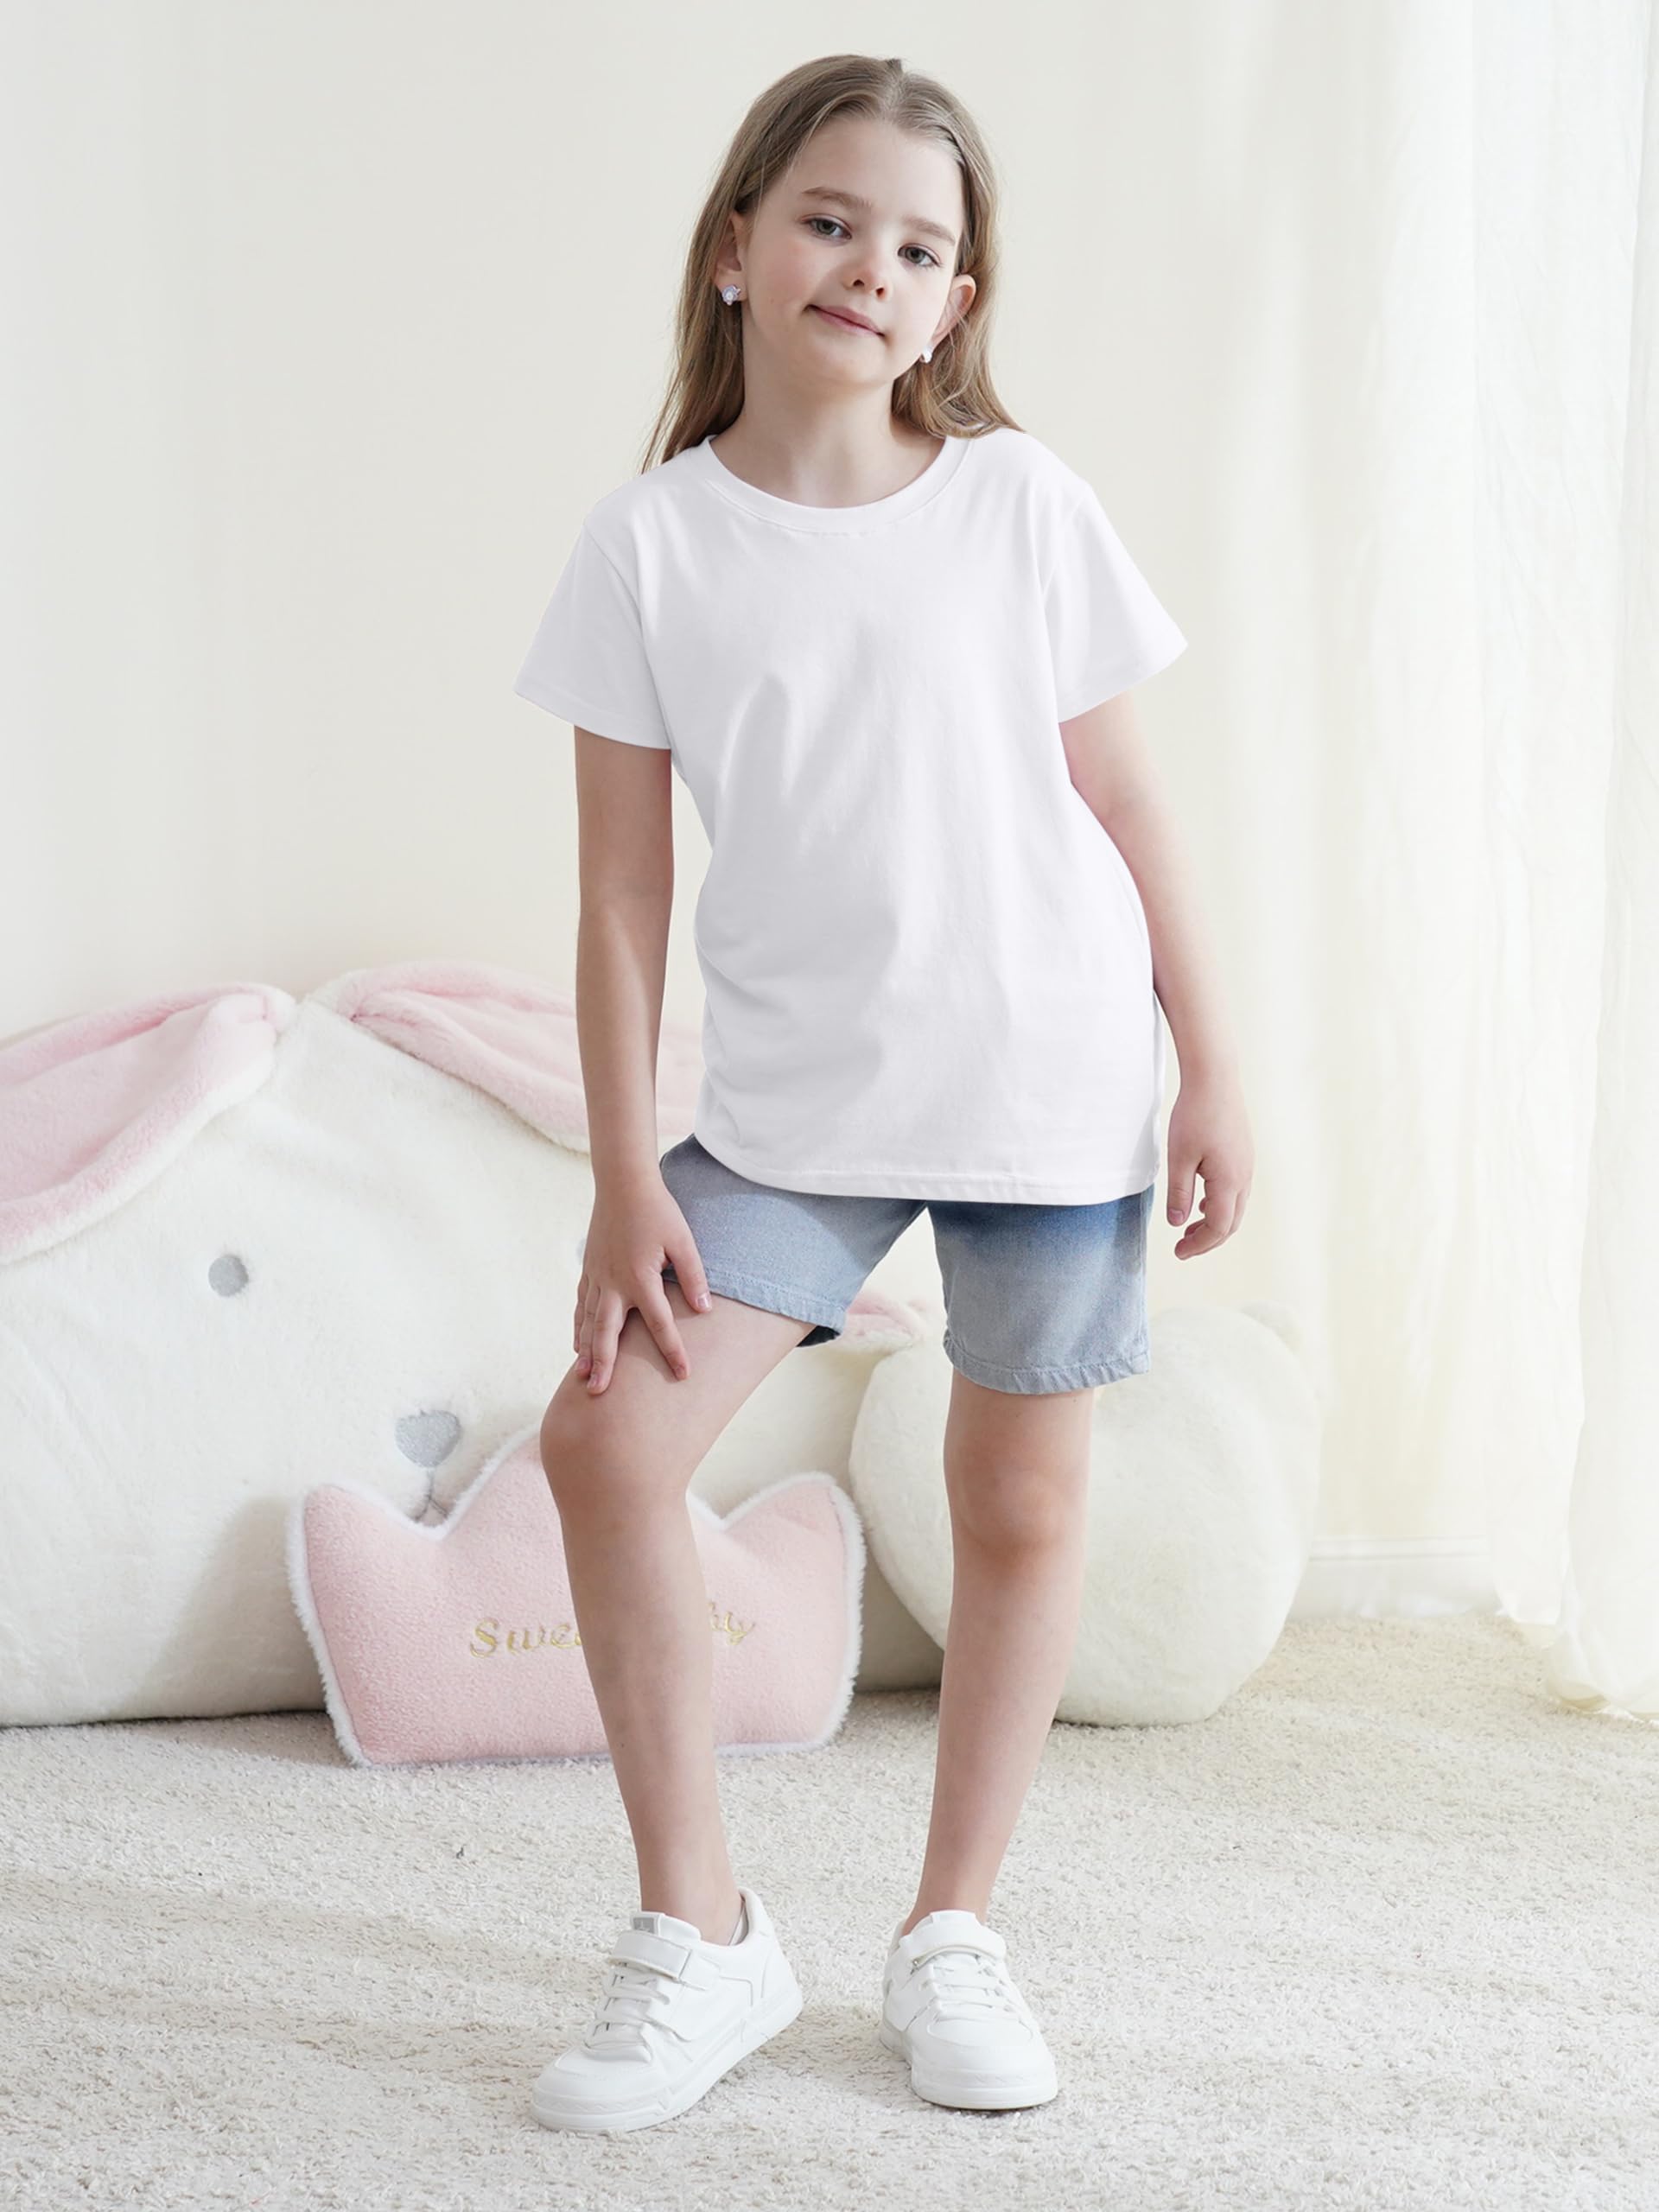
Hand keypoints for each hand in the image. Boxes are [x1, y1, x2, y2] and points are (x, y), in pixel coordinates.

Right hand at [575, 1176, 713, 1393]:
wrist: (623, 1184)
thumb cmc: (658, 1212)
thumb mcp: (683, 1241)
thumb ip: (693, 1276)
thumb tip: (704, 1310)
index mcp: (641, 1278)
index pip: (660, 1324)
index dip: (673, 1351)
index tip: (682, 1375)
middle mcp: (614, 1283)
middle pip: (607, 1333)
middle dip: (605, 1365)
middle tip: (598, 1393)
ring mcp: (597, 1277)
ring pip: (589, 1322)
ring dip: (587, 1351)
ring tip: (584, 1378)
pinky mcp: (590, 1270)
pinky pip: (582, 1305)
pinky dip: (579, 1327)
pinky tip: (577, 1345)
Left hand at [1164, 1072, 1252, 1258]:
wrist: (1215, 1078)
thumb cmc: (1194, 1115)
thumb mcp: (1179, 1157)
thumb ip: (1178, 1193)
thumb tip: (1178, 1224)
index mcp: (1229, 1181)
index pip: (1218, 1227)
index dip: (1199, 1244)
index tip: (1178, 1252)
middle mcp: (1244, 1177)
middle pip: (1231, 1223)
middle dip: (1208, 1239)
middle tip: (1183, 1247)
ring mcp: (1247, 1165)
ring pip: (1235, 1207)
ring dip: (1214, 1223)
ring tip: (1190, 1228)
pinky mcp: (1244, 1154)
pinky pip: (1236, 1191)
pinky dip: (1220, 1204)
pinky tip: (1202, 1202)